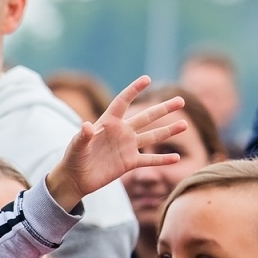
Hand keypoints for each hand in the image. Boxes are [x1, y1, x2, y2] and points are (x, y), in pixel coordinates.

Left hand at [46, 76, 186, 209]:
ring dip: (168, 131)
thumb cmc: (73, 158)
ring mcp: (128, 147)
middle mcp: (122, 132)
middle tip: (181, 101)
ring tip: (185, 124)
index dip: (133, 90)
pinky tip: (177, 158)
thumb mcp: (76, 146)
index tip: (147, 79)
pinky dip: (162, 160)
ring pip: (152, 136)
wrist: (75, 178)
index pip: (123, 102)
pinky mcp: (130, 163)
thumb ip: (83, 136)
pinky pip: (149, 160)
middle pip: (146, 117)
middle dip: (163, 109)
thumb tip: (86, 125)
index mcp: (108, 123)